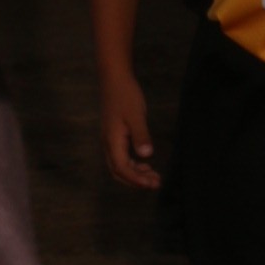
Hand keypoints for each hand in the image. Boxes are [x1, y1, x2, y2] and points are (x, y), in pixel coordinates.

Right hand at [99, 72, 159, 189]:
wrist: (114, 80)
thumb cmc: (125, 96)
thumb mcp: (136, 115)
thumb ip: (141, 136)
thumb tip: (146, 155)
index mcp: (112, 140)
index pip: (122, 168)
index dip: (136, 179)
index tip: (152, 184)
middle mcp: (109, 144)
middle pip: (118, 171)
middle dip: (135, 181)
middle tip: (155, 184)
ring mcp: (110, 140)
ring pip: (119, 166)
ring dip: (135, 174)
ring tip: (154, 176)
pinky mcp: (115, 136)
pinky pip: (121, 157)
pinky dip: (133, 165)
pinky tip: (145, 163)